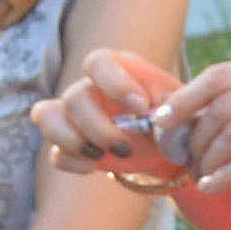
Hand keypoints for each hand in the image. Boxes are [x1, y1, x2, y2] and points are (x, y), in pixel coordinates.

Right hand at [34, 46, 182, 191]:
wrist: (172, 147)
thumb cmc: (176, 118)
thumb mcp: (182, 107)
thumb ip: (171, 106)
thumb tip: (151, 116)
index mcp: (118, 69)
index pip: (98, 62)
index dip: (115, 84)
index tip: (141, 107)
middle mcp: (91, 88)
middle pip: (74, 97)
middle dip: (98, 127)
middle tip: (125, 147)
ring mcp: (76, 117)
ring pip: (47, 116)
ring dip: (72, 140)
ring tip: (100, 156)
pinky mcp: (72, 146)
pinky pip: (56, 153)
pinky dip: (73, 162)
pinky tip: (96, 167)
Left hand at [149, 52, 230, 199]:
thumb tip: (207, 119)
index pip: (219, 75)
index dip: (184, 98)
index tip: (161, 119)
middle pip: (220, 107)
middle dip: (193, 137)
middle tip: (183, 159)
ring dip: (207, 160)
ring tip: (199, 176)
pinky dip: (225, 176)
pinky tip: (212, 187)